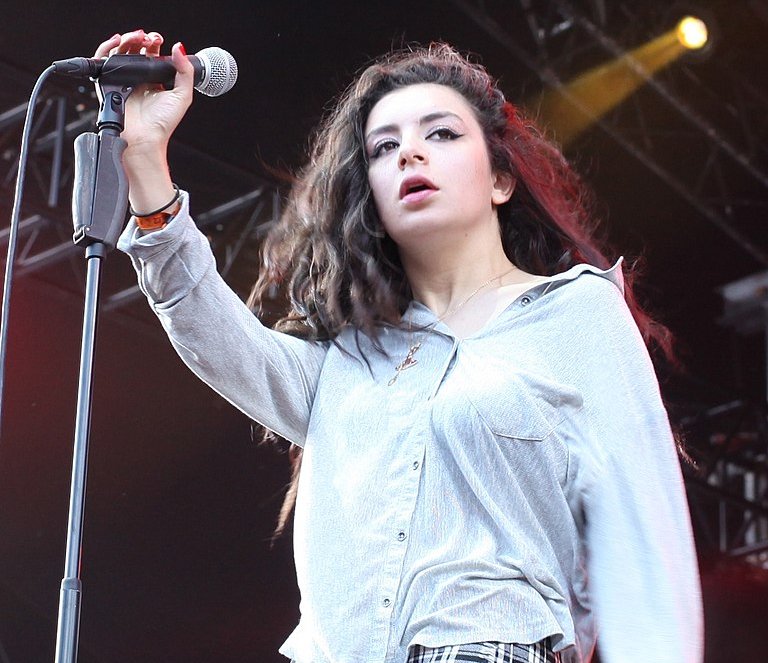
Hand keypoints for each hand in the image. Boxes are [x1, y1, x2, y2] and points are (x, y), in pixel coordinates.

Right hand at [94, 30, 193, 157]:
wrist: (145, 138)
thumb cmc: (163, 123)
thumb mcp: (182, 96)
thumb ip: (185, 72)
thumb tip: (179, 48)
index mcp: (154, 80)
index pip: (151, 54)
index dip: (153, 43)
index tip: (157, 39)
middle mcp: (138, 79)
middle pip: (135, 50)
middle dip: (140, 38)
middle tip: (148, 38)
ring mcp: (122, 80)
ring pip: (120, 52)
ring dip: (127, 39)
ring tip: (136, 37)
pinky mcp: (108, 84)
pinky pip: (102, 61)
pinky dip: (106, 48)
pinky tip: (116, 42)